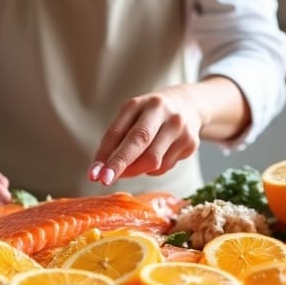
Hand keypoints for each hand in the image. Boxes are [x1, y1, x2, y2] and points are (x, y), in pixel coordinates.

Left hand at [88, 86, 202, 185]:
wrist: (188, 105)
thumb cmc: (149, 116)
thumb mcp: (131, 118)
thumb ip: (116, 141)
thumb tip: (103, 171)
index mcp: (140, 103)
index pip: (119, 131)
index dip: (105, 155)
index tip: (93, 174)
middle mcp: (161, 111)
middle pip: (139, 142)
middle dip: (120, 164)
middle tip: (104, 181)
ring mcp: (179, 127)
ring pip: (153, 161)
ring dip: (137, 170)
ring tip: (134, 165)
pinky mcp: (191, 142)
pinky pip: (165, 167)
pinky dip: (153, 169)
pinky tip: (157, 156)